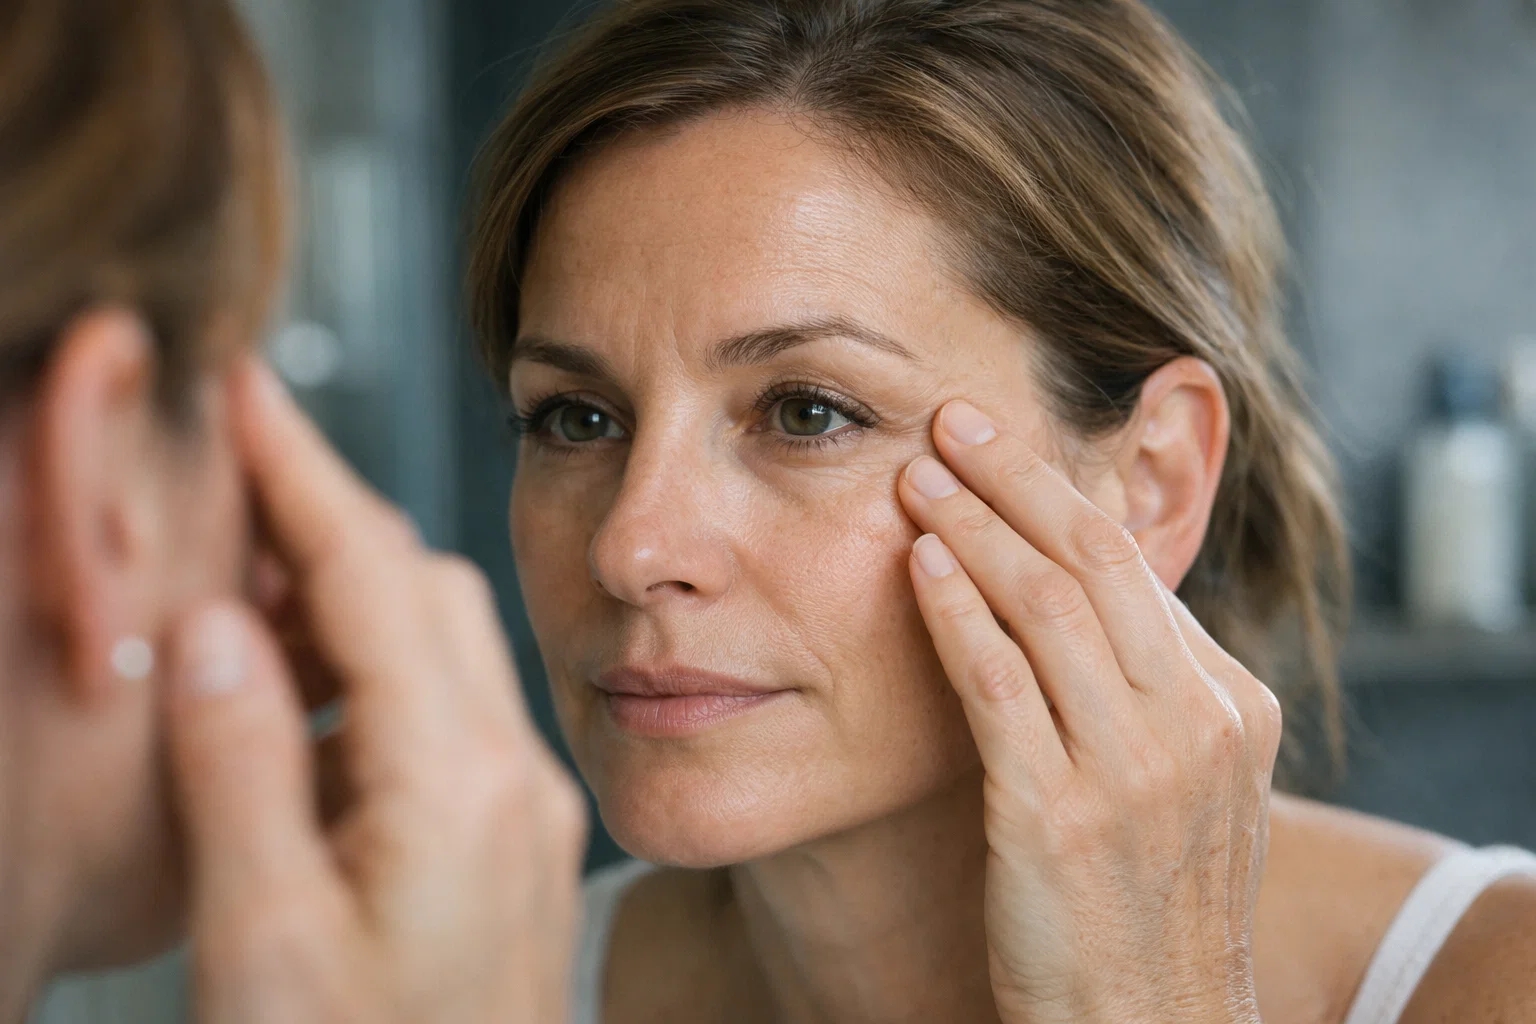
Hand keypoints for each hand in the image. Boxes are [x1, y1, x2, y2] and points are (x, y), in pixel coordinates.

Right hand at [161, 358, 587, 1023]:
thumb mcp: (266, 945)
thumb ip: (238, 774)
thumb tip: (210, 628)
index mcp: (454, 788)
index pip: (375, 578)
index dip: (303, 471)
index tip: (245, 387)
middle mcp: (511, 778)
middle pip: (425, 588)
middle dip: (326, 515)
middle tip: (228, 472)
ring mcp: (521, 805)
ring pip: (441, 635)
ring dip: (349, 588)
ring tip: (243, 578)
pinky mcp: (509, 834)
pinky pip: (447, 698)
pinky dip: (374, 659)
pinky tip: (304, 683)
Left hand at [898, 400, 1278, 1023]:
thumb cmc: (1149, 903)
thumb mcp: (1184, 783)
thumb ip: (1150, 688)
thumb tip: (1088, 589)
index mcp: (1233, 706)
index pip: (1136, 568)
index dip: (1059, 493)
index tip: (998, 447)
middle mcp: (1197, 725)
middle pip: (1095, 560)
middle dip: (1015, 477)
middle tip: (952, 420)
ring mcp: (1133, 771)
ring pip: (1045, 605)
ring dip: (972, 526)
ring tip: (917, 475)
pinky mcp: (1059, 817)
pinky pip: (998, 684)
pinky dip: (955, 612)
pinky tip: (916, 564)